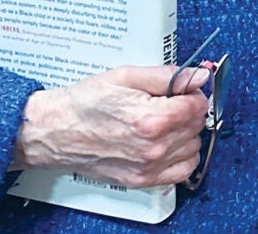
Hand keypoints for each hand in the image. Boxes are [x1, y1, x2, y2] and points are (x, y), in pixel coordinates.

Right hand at [12, 64, 210, 188]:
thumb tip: (200, 76)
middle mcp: (153, 147)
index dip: (192, 92)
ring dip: (185, 133)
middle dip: (188, 110)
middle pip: (197, 126)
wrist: (57, 131)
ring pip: (193, 147)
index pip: (198, 105)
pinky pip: (182, 170)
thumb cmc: (86, 103)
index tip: (181, 90)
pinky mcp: (142, 180)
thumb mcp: (126, 76)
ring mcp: (148, 167)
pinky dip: (182, 156)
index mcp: (152, 119)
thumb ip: (168, 76)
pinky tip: (168, 143)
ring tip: (164, 122)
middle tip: (168, 102)